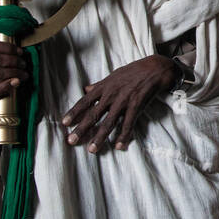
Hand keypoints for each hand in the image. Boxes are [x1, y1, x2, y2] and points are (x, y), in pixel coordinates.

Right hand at [0, 41, 28, 103]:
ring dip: (15, 72)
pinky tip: (17, 82)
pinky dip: (9, 84)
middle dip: (14, 61)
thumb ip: (7, 53)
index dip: (8, 48)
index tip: (20, 52)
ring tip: (24, 74)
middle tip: (23, 64)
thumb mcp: (0, 59)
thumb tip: (20, 52)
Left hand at [61, 55, 175, 152]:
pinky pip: (128, 124)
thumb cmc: (133, 71)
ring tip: (92, 149)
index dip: (74, 112)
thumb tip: (86, 89)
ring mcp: (123, 101)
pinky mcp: (136, 106)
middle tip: (71, 141)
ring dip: (99, 137)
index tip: (64, 123)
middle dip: (81, 129)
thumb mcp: (113, 75)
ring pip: (108, 122)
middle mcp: (111, 95)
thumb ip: (99, 84)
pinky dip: (123, 136)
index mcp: (104, 87)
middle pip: (93, 115)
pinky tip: (119, 146)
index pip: (85, 101)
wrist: (154, 68)